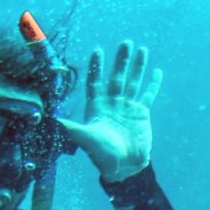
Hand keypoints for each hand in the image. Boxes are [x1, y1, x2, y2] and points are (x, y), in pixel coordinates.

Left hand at [59, 41, 159, 182]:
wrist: (124, 167)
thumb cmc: (102, 155)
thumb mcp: (86, 139)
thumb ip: (72, 128)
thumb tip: (53, 120)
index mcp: (97, 106)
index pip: (95, 82)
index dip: (96, 67)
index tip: (98, 50)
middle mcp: (112, 103)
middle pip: (116, 77)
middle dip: (121, 60)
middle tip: (126, 43)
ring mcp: (127, 107)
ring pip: (133, 82)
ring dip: (137, 66)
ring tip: (142, 49)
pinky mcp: (141, 114)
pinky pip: (147, 95)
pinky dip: (152, 84)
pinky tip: (156, 71)